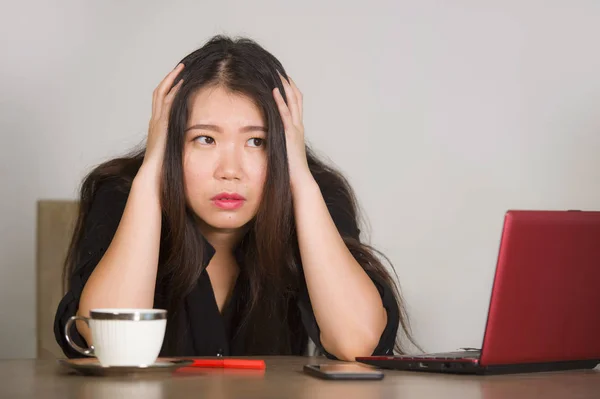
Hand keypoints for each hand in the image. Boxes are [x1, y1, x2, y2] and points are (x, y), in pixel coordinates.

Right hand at [143, 63, 184, 170]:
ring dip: (171, 80)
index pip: (161, 102)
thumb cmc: (162, 168)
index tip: (179, 80)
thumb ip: (177, 145)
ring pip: (161, 94)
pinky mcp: (161, 124)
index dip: (169, 89)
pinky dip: (173, 92)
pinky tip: (182, 84)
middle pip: (159, 93)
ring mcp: (157, 121)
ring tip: (181, 69)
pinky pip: (167, 103)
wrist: (152, 174)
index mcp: (157, 127)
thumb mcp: (171, 152)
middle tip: (180, 67)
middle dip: (169, 79)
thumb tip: (190, 144)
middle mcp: (155, 121)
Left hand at [273, 73, 311, 189]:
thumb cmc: (290, 169)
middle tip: (279, 69)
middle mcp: (298, 125)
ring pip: (293, 101)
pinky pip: (285, 113)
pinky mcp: (290, 134)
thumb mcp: (283, 150)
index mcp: (297, 129)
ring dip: (285, 86)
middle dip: (288, 82)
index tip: (281, 78)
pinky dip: (280, 101)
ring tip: (277, 73)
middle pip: (296, 97)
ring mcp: (296, 129)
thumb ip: (278, 141)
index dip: (290, 89)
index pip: (295, 103)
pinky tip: (274, 91)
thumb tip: (267, 136)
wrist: (299, 180)